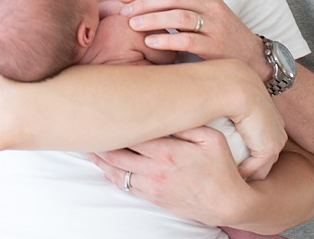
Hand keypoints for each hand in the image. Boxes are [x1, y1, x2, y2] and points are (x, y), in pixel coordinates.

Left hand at [91, 126, 269, 226]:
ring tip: (86, 143)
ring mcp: (151, 186)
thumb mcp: (213, 139)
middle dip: (98, 139)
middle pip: (116, 151)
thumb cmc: (222, 169)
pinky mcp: (152, 198)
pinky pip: (123, 185)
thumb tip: (169, 109)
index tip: (101, 110)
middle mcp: (155, 169)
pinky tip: (103, 164)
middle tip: (84, 125)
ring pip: (115, 170)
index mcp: (168, 151)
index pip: (131, 132)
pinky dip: (109, 173)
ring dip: (99, 157)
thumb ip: (188, 124)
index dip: (113, 121)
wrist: (229, 205)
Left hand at [120, 0, 269, 78]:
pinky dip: (167, 40)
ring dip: (152, 19)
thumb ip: (177, 4)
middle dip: (144, 3)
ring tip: (132, 24)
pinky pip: (188, 40)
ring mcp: (215, 25)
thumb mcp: (200, 11)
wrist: (250, 55)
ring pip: (179, 16)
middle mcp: (210, 5)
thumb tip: (139, 1)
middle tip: (124, 11)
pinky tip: (150, 42)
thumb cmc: (217, 32)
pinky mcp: (216, 46)